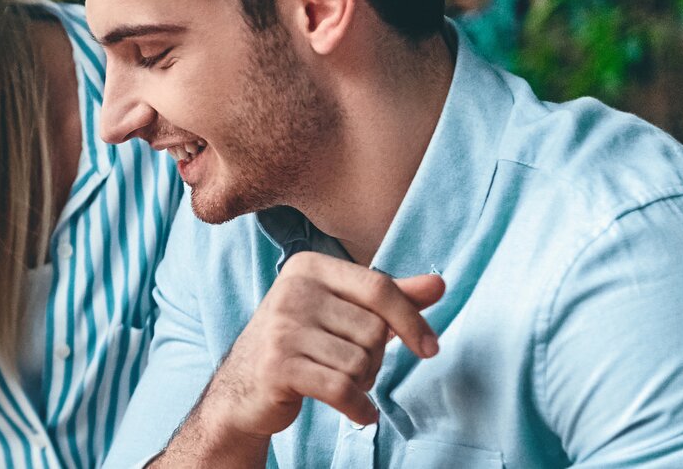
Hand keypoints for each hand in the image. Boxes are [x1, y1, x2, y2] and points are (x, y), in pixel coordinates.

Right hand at [202, 252, 443, 436]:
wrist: (243, 386)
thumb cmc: (301, 344)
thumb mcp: (342, 312)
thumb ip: (389, 297)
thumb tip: (439, 283)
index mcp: (308, 267)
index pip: (379, 288)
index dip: (411, 320)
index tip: (430, 349)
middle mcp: (292, 291)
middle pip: (372, 330)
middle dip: (375, 359)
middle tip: (353, 369)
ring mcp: (281, 328)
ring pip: (359, 362)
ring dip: (362, 383)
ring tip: (341, 384)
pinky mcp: (278, 366)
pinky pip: (341, 389)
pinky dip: (358, 408)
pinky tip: (360, 414)